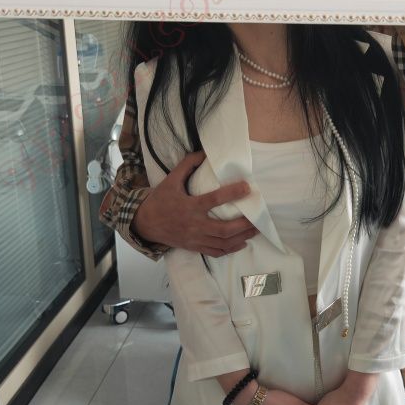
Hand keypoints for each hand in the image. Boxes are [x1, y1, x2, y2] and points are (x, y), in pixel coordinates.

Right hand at [132, 149, 259, 254]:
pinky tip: (242, 243)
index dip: (232, 193)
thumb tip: (204, 152)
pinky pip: (215, 252)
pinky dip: (231, 249)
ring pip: (223, 243)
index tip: (247, 187)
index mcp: (189, 206)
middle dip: (243, 225)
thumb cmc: (160, 201)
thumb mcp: (170, 180)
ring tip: (256, 230)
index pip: (214, 200)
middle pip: (223, 229)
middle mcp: (194, 225)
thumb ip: (187, 165)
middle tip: (258, 218)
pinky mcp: (195, 247)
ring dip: (242, 238)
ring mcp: (195, 239)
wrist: (145, 224)